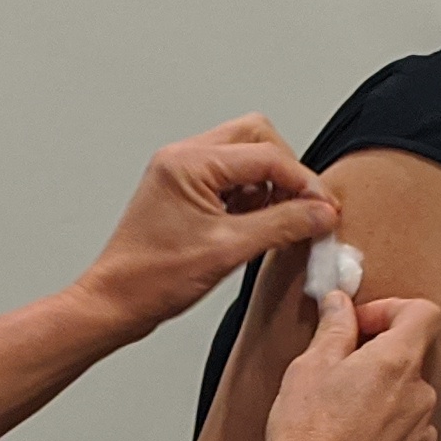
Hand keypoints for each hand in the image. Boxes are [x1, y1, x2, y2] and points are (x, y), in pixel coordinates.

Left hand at [72, 117, 337, 340]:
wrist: (115, 302)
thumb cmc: (151, 278)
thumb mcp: (229, 251)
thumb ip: (282, 225)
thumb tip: (321, 213)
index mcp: (189, 163)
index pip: (266, 155)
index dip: (304, 182)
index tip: (325, 209)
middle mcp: (184, 158)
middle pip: (256, 138)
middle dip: (287, 171)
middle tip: (304, 207)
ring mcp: (182, 173)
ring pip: (245, 156)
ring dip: (270, 184)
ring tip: (280, 221)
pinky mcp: (185, 192)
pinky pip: (230, 178)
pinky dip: (252, 196)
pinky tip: (258, 226)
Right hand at [260, 286, 440, 440]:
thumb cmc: (305, 435)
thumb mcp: (308, 367)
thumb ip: (335, 327)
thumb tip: (341, 303)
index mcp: (397, 362)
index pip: (423, 313)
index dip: (392, 311)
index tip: (362, 326)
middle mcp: (422, 397)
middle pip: (412, 362)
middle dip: (379, 364)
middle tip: (339, 379)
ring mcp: (425, 437)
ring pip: (410, 405)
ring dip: (385, 405)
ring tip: (343, 424)